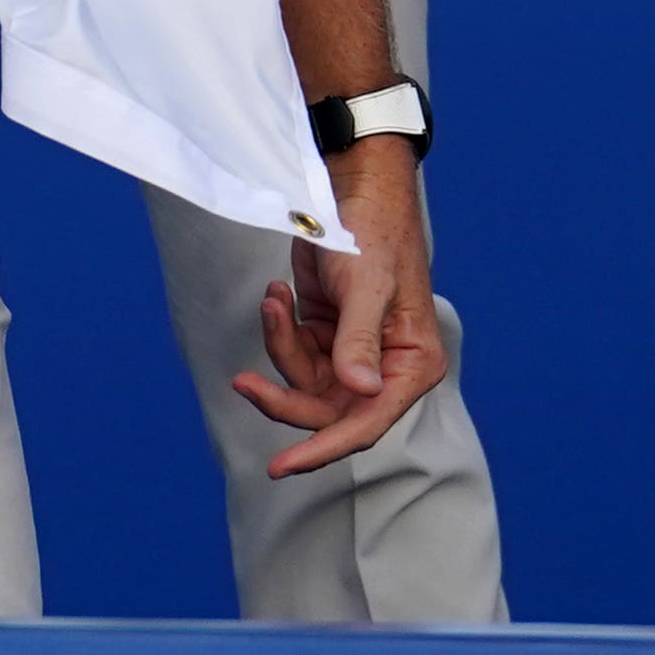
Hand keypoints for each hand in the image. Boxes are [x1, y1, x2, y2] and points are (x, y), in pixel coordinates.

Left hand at [238, 140, 448, 474]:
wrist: (352, 188)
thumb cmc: (372, 232)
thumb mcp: (366, 285)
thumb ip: (361, 341)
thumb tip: (361, 391)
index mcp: (411, 365)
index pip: (365, 423)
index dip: (323, 449)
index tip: (282, 467)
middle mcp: (386, 368)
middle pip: (327, 411)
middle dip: (284, 396)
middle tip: (243, 382)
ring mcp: (354, 354)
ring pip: (303, 382)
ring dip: (280, 344)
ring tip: (275, 298)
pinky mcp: (328, 335)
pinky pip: (294, 352)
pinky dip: (279, 326)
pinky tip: (280, 291)